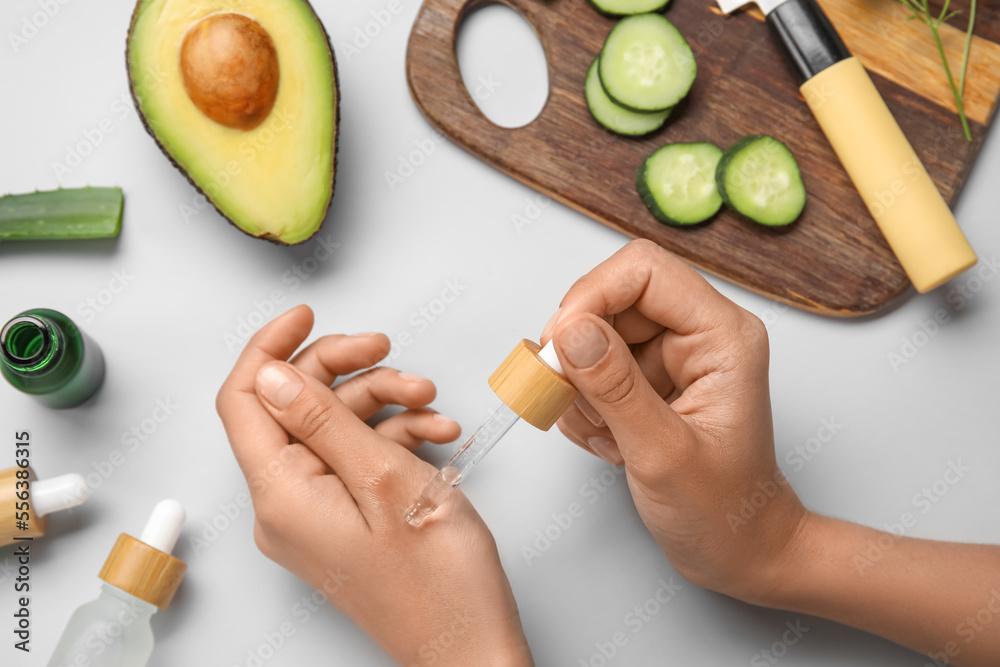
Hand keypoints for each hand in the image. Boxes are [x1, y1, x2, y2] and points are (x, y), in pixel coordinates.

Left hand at [217, 305, 532, 666]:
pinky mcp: (341, 521)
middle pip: (294, 406)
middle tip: (392, 353)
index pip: (244, 398)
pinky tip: (435, 436)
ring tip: (433, 405)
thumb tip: (267, 374)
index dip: (271, 346)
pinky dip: (393, 439)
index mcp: (282, 494)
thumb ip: (321, 420)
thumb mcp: (384, 478)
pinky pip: (353, 460)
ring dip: (383, 404)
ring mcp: (313, 515)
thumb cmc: (439, 580)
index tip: (309, 314)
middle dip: (346, 371)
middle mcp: (285, 505)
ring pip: (331, 428)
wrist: (470, 646)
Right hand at [541, 240, 806, 603]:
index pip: (644, 270)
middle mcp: (698, 334)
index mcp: (722, 335)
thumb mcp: (663, 453)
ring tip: (605, 435)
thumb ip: (615, 387)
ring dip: (579, 386)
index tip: (558, 344)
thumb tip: (569, 330)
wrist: (740, 551)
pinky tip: (609, 443)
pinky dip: (582, 405)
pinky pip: (591, 367)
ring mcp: (671, 355)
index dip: (591, 295)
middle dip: (578, 350)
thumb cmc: (724, 511)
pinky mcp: (648, 378)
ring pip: (593, 334)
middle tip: (568, 399)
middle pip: (611, 298)